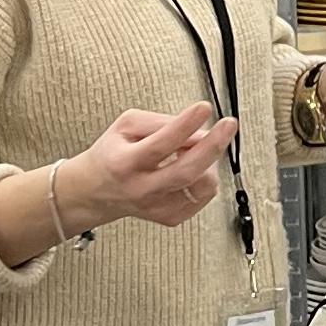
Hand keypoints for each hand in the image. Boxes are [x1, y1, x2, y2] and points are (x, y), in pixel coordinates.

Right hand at [64, 102, 234, 232]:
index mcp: (124, 163)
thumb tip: (198, 129)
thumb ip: (161, 123)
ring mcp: (157, 207)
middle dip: (213, 145)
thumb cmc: (114, 154)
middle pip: (186, 171)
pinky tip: (191, 166)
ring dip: (208, 160)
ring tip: (193, 149)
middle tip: (229, 124)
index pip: (160, 144)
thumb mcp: (126, 126)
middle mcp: (141, 189)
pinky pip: (203, 195)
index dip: (185, 124)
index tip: (204, 108)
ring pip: (201, 184)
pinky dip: (204, 176)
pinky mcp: (171, 217)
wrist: (97, 192)